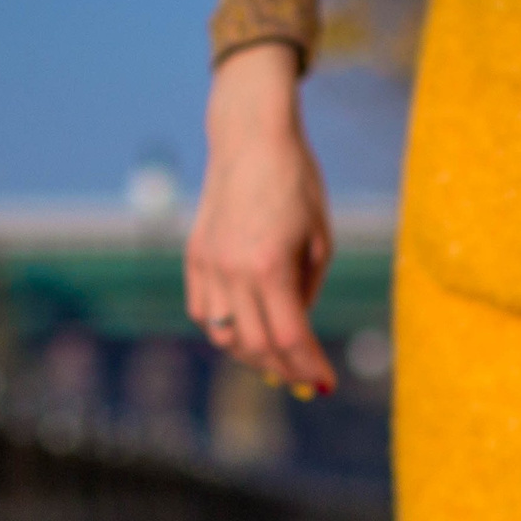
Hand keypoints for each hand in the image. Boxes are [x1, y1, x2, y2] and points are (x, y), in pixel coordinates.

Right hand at [185, 42, 339, 391]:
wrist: (251, 138)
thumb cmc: (296, 183)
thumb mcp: (320, 240)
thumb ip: (307, 291)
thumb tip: (298, 334)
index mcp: (270, 265)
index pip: (290, 338)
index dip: (310, 367)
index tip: (326, 383)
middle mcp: (232, 270)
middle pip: (256, 347)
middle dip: (285, 369)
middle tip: (305, 379)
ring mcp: (208, 264)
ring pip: (224, 336)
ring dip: (253, 356)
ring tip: (278, 359)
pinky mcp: (195, 256)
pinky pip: (205, 312)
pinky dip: (226, 330)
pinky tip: (248, 330)